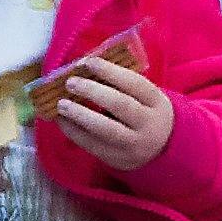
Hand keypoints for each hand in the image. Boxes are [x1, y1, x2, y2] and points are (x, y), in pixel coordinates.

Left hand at [46, 55, 175, 174]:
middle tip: (71, 82)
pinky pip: (91, 144)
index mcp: (157, 103)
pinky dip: (73, 131)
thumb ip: (123, 85)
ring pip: (105, 128)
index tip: (88, 62)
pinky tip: (61, 120)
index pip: (135, 84)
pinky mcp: (116, 158)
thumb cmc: (146, 113)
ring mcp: (132, 144)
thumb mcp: (146, 99)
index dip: (111, 71)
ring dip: (80, 114)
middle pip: (120, 105)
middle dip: (93, 91)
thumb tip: (85, 68)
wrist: (160, 149)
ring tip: (61, 103)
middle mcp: (148, 124)